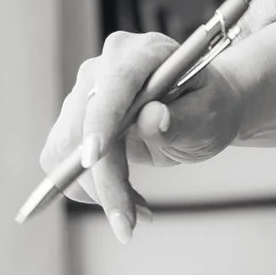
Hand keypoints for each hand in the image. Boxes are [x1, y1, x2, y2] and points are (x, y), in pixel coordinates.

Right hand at [40, 31, 247, 243]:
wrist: (202, 109)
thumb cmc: (210, 107)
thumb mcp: (211, 115)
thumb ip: (183, 117)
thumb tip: (151, 118)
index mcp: (141, 53)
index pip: (113, 86)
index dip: (101, 121)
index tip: (93, 157)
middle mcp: (102, 69)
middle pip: (82, 128)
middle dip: (103, 180)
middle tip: (131, 222)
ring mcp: (82, 96)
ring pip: (66, 154)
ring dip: (99, 191)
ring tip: (138, 212)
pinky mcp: (71, 124)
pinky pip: (64, 167)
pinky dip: (92, 190)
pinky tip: (126, 198)